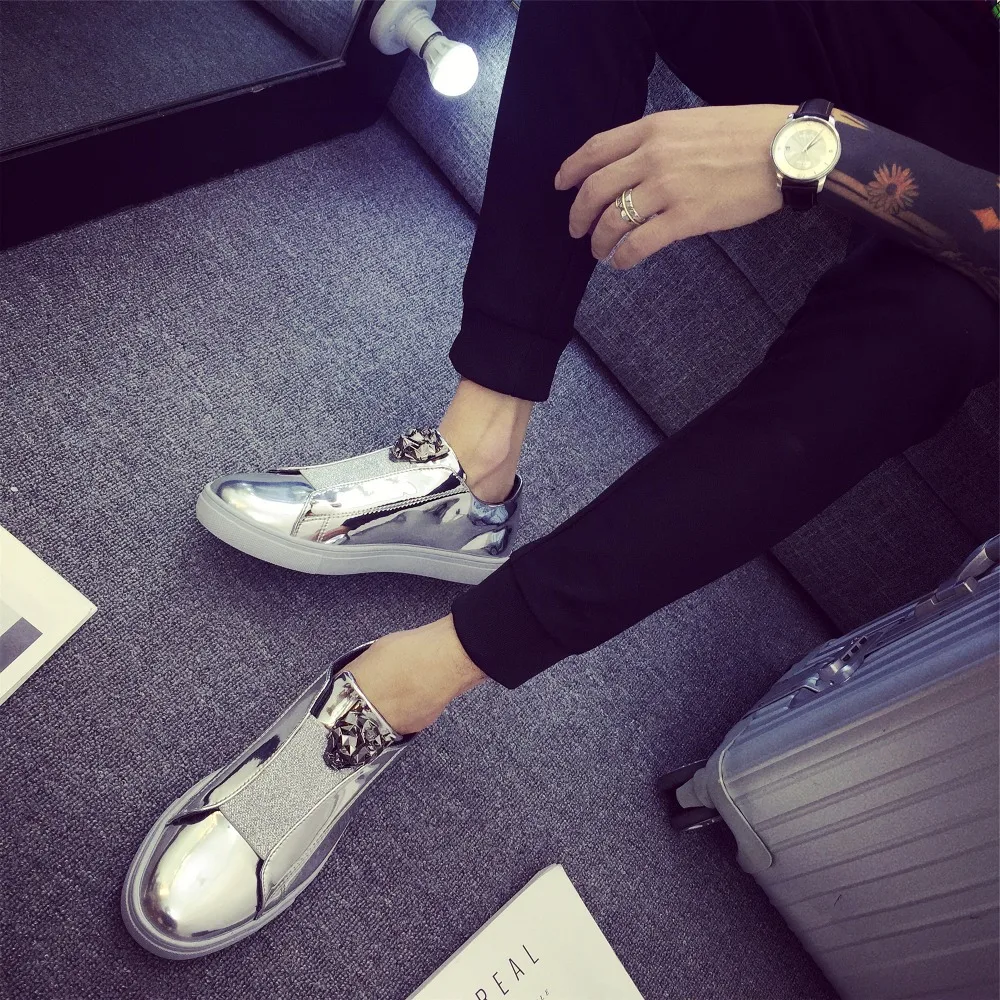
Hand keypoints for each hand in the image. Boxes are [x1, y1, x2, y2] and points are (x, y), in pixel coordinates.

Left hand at [554, 104, 794, 268]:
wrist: (785, 149)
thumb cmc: (746, 135)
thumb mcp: (692, 123)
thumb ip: (659, 141)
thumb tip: (635, 166)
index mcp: (653, 128)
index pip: (596, 149)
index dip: (571, 170)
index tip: (560, 185)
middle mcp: (653, 156)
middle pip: (595, 189)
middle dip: (578, 214)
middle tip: (576, 230)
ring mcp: (667, 188)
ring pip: (612, 219)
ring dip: (599, 240)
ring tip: (600, 251)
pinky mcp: (685, 218)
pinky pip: (639, 243)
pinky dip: (623, 257)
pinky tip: (621, 262)